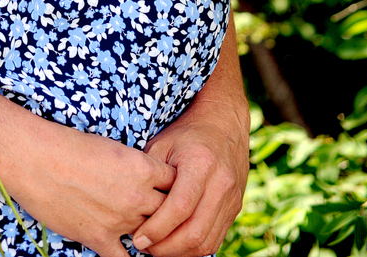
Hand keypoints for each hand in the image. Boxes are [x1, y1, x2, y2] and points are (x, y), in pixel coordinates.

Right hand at [0, 123, 174, 256]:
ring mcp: (120, 220)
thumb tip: (143, 180)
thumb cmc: (68, 146)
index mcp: (141, 167)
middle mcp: (136, 195)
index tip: (172, 188)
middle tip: (164, 212)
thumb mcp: (110, 147)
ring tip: (151, 234)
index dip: (175, 185)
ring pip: (152, 235)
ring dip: (151, 233)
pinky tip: (133, 254)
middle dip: (168, 211)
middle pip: (170, 211)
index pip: (175, 181)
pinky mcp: (99, 239)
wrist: (35, 159)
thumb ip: (133, 167)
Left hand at [130, 105, 248, 256]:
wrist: (223, 124)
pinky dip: (193, 248)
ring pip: (206, 241)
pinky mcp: (235, 209)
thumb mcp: (162, 144)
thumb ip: (150, 175)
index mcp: (201, 163)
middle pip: (195, 231)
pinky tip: (175, 244)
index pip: (180, 207)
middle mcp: (221, 183)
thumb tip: (131, 209)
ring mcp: (232, 198)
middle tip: (144, 247)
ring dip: (179, 252)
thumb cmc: (185, 133)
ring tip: (157, 248)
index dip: (158, 228)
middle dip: (166, 247)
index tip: (138, 237)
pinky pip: (215, 239)